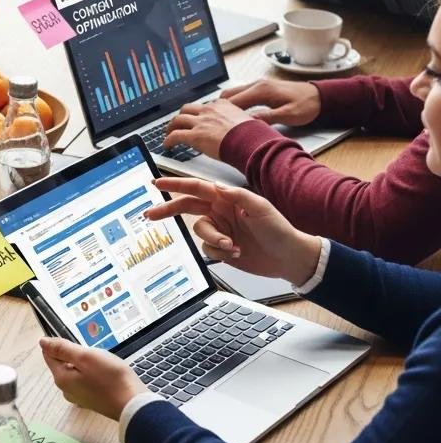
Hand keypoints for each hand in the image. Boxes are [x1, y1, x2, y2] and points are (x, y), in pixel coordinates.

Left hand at [39, 338, 146, 420]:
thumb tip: (42, 342)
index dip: (59, 342)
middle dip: (76, 353)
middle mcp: (66, 390)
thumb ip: (63, 348)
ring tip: (103, 363)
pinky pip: (86, 379)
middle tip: (94, 353)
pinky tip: (106, 373)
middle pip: (63, 362)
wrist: (134, 404)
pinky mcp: (92, 399)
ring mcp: (79, 396)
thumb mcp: (85, 356)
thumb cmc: (110, 378)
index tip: (77, 341)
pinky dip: (94, 372)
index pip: (49, 354)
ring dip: (86, 363)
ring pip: (76, 370)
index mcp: (61, 378)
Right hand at [145, 176, 320, 281]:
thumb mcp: (260, 207)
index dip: (175, 184)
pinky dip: (220, 251)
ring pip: (200, 233)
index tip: (158, 183)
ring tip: (233, 245)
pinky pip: (207, 249)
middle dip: (168, 210)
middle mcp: (220, 212)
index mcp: (226, 198)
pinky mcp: (222, 248)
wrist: (290, 258)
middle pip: (186, 207)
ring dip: (214, 239)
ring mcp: (220, 230)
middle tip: (151, 214)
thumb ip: (236, 195)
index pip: (196, 188)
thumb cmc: (280, 230)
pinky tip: (236, 252)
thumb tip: (216, 186)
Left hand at [163, 98, 254, 158]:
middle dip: (181, 116)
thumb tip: (248, 127)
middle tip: (178, 124)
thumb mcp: (249, 121)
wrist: (251, 141)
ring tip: (169, 134)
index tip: (197, 118)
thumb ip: (242, 121)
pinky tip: (167, 145)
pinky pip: (175, 136)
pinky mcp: (195, 136)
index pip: (205, 106)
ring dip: (171, 127)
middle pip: (187, 109)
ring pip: (178, 120)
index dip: (198, 113)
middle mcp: (209, 110)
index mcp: (222, 105)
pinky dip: (168, 140)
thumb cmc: (254, 135)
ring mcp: (201, 122)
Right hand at [220, 79, 320, 125]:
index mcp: (262, 90)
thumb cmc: (307, 106)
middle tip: (215, 124)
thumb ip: (267, 117)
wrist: (319, 96)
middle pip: (228, 95)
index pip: (233, 101)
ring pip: (233, 94)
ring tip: (223, 121)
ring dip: (226, 106)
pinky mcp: (260, 89)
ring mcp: (258, 85)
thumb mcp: (289, 115)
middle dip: (220, 109)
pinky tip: (234, 115)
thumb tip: (248, 122)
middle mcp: (257, 84)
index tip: (216, 125)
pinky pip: (240, 94)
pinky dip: (234, 104)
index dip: (222, 113)